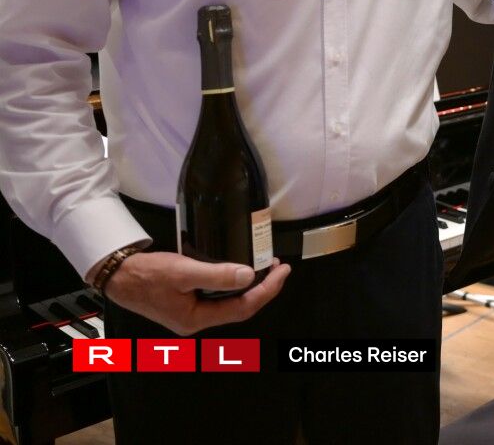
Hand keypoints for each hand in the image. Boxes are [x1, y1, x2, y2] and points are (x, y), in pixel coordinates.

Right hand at [103, 251, 290, 335]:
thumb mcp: (183, 272)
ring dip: (250, 285)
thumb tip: (248, 276)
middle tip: (278, 266)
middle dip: (263, 288)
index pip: (243, 308)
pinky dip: (234, 284)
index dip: (267, 290)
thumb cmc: (147, 275)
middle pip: (240, 308)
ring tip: (265, 265)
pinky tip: (240, 271)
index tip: (283, 270)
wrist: (118, 275)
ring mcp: (191, 313)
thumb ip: (216, 276)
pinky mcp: (187, 302)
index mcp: (196, 320)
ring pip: (230, 303)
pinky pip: (219, 297)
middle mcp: (196, 321)